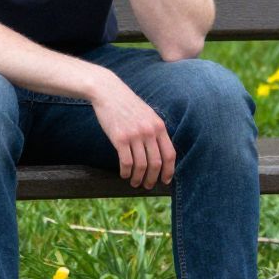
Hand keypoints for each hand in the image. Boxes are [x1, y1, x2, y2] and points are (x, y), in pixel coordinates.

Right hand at [90, 73, 175, 188]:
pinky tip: (124, 174)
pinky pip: (126, 162)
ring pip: (141, 166)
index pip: (169, 154)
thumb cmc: (128, 105)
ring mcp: (134, 135)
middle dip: (153, 179)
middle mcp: (149, 131)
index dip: (169, 171)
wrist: (108, 92)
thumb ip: (155, 132)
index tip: (165, 180)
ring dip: (138, 178)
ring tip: (134, 183)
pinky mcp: (120, 138)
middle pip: (156, 163)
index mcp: (159, 126)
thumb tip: (161, 155)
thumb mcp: (148, 115)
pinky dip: (126, 172)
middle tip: (148, 186)